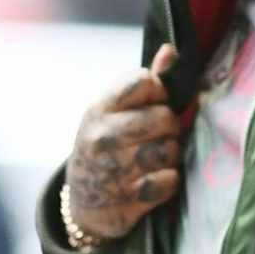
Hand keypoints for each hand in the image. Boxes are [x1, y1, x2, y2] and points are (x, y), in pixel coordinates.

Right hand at [63, 44, 182, 245]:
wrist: (83, 202)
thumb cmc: (106, 147)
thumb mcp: (113, 113)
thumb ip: (146, 84)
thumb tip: (171, 51)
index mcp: (99, 110)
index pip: (144, 81)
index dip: (158, 92)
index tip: (152, 105)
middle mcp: (102, 138)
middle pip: (164, 118)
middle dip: (169, 127)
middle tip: (158, 136)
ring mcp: (114, 170)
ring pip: (170, 150)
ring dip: (170, 155)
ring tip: (156, 158)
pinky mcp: (128, 198)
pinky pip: (170, 181)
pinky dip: (168, 182)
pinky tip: (154, 180)